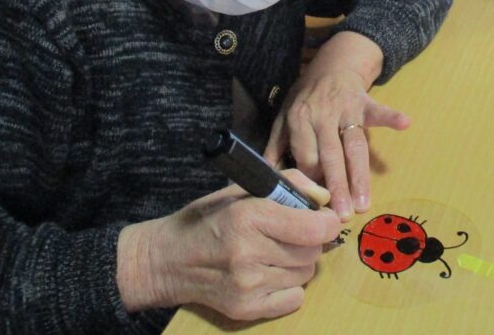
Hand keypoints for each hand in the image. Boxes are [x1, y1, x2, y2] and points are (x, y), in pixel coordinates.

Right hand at [117, 169, 339, 319]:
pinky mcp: (245, 309)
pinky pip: (294, 298)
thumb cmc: (207, 218)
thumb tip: (325, 197)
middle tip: (290, 233)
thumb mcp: (243, 190)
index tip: (322, 218)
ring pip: (305, 274)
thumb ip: (288, 184)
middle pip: (312, 251)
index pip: (313, 228)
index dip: (326, 221)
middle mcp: (248, 253)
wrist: (167, 260)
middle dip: (309, 240)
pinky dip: (289, 286)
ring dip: (298, 262)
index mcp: (248, 217)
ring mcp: (247, 285)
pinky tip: (268, 274)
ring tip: (273, 252)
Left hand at [264, 31, 408, 221]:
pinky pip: (379, 111)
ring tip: (363, 203)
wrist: (331, 66)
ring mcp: (346, 109)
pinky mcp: (365, 103)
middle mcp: (323, 115)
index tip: (317, 204)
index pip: (306, 156)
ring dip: (360, 175)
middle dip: (336, 186)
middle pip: (331, 156)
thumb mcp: (284, 116)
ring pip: (354, 146)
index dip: (311, 180)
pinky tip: (404, 123)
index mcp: (300, 119)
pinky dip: (391, 116)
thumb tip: (265, 177)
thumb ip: (276, 145)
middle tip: (341, 215)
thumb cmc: (306, 97)